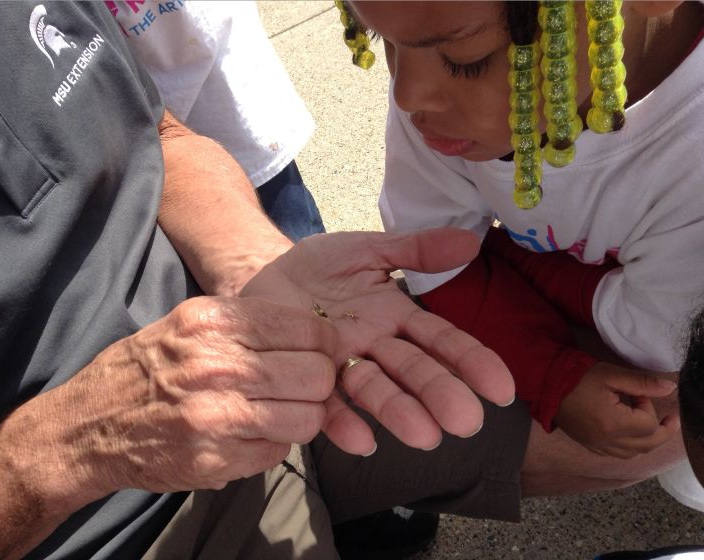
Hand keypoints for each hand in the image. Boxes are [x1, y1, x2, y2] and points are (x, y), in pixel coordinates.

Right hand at [58, 296, 337, 493]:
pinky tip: (249, 435)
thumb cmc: (146, 368)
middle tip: (304, 387)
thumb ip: (247, 326)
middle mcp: (215, 365)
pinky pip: (278, 451)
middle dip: (320, 382)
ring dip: (302, 418)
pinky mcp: (213, 460)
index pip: (306, 328)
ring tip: (279, 413)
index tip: (320, 352)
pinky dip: (273, 445)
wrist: (87, 425)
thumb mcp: (188, 325)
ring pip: (307, 418)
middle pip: (316, 374)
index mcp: (212, 322)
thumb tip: (315, 335)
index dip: (324, 343)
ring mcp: (215, 416)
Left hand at [241, 228, 515, 454]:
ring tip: (424, 436)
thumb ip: (414, 249)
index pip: (440, 340)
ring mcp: (341, 366)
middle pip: (413, 372)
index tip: (501, 388)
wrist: (262, 274)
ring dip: (399, 413)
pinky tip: (362, 441)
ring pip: (375, 392)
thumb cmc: (318, 266)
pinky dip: (343, 424)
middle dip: (440, 394)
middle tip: (466, 422)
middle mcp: (375, 347)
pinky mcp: (306, 379)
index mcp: (395, 317)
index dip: (470, 361)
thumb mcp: (366, 248)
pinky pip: (325, 405)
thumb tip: (471, 241)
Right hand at [554, 362, 679, 458]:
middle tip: (670, 417)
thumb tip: (669, 389)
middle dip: (663, 430)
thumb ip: (642, 384)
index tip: (637, 392)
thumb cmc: (578, 378)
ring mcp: (598, 446)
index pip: (648, 424)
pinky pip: (618, 454)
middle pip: (649, 444)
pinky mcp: (590, 446)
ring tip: (651, 425)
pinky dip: (631, 447)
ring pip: (635, 453)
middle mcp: (607, 441)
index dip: (649, 406)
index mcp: (613, 423)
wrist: (547, 386)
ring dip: (648, 441)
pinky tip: (629, 434)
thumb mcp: (611, 375)